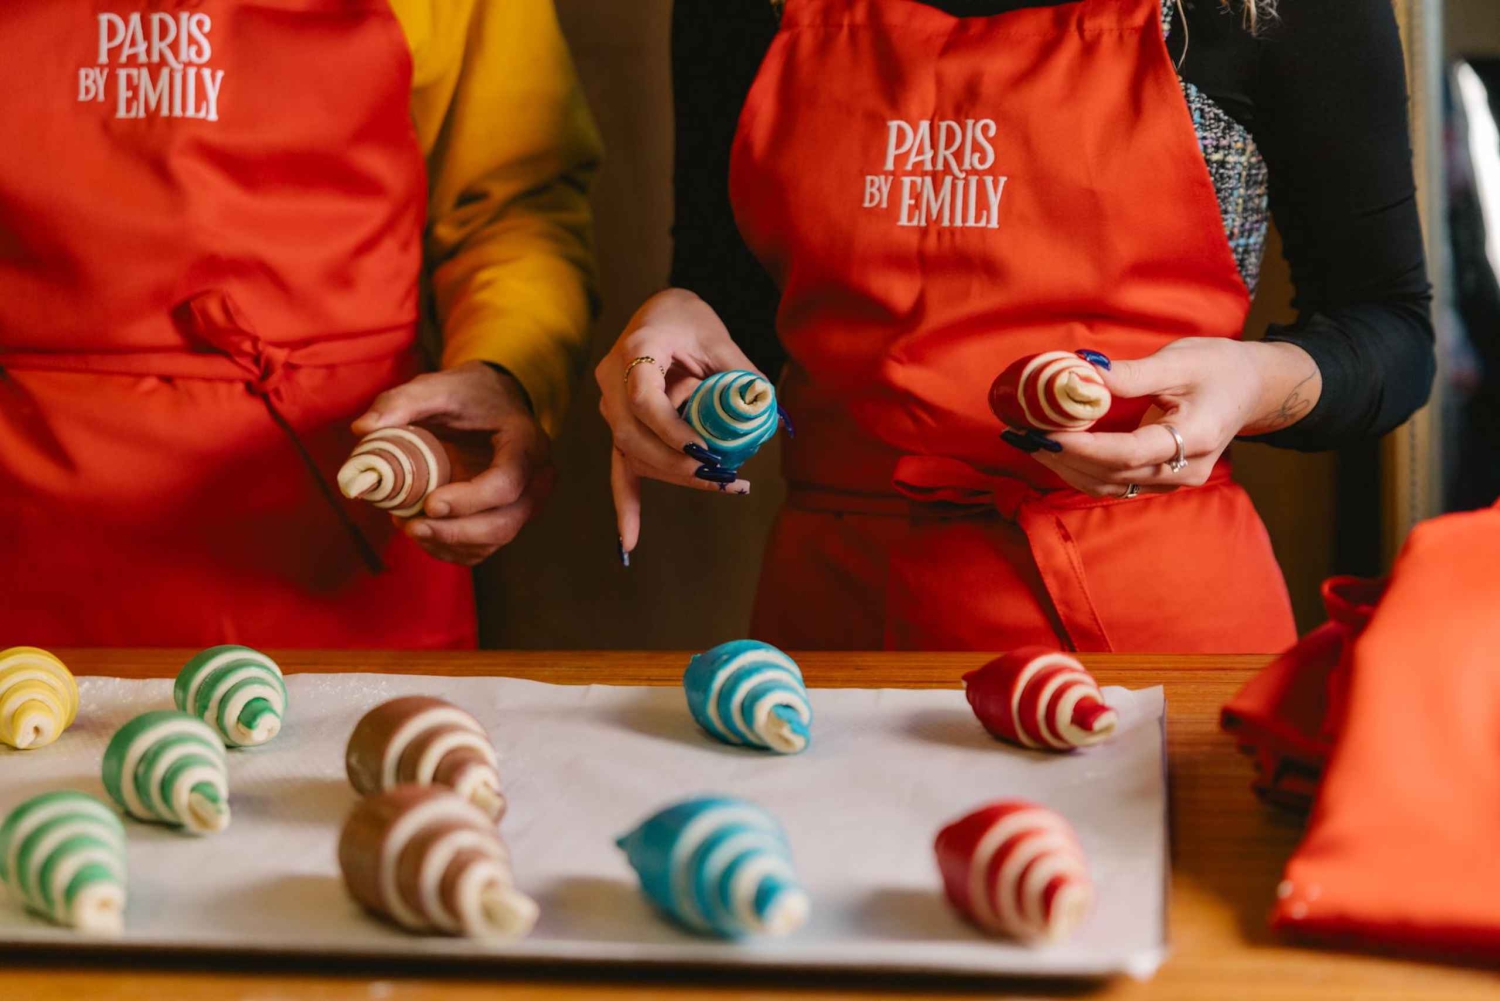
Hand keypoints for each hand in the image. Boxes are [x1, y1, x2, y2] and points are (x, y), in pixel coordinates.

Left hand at [352, 361, 552, 565]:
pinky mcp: (506, 518)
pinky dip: (450, 549)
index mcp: (526, 442)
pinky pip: (482, 548)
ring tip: (408, 526)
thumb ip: (400, 402)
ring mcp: (523, 502)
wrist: (491, 403)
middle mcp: (534, 478)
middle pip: (505, 523)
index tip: (428, 503)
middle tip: (411, 526)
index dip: (470, 500)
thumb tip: (362, 430)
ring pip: (494, 541)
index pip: (508, 483)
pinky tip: (421, 532)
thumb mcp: (435, 387)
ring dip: (448, 543)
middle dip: (455, 533)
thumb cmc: (466, 394)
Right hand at [595, 289, 759, 558]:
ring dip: (675, 477)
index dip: (670, 430)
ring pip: (633, 453)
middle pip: (634, 436)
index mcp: (635, 351)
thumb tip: (763, 412)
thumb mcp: (720, 341)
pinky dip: (626, 504)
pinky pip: (619, 467)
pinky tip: (630, 543)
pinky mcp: (618, 425)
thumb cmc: (691, 322)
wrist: (661, 313)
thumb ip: (739, 375)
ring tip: (725, 484)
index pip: (644, 399)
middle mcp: (611, 380)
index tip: (703, 450)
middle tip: (723, 475)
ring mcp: (609, 404)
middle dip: (678, 464)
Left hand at [1028, 338, 1320, 497]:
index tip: (1047, 433)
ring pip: (1109, 485)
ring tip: (1029, 443)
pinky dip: (1081, 469)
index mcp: (1197, 438)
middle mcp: (1185, 470)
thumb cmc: (1219, 368)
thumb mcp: (1180, 360)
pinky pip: (1114, 483)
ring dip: (1066, 468)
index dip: (1084, 447)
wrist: (1252, 389)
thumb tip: (1082, 370)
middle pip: (1113, 475)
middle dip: (1064, 457)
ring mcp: (1173, 481)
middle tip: (1024, 435)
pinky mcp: (1160, 481)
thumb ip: (1130, 374)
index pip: (1129, 454)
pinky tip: (1054, 452)